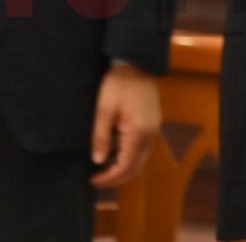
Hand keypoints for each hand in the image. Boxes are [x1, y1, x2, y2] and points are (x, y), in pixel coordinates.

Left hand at [89, 62, 160, 187]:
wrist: (135, 65)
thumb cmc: (117, 85)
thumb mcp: (103, 110)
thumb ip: (101, 137)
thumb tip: (98, 161)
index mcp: (139, 133)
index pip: (125, 167)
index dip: (108, 178)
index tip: (92, 180)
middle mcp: (150, 135)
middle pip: (136, 168)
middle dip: (116, 178)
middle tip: (97, 180)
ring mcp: (154, 130)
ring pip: (141, 160)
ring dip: (124, 169)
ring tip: (103, 170)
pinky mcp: (153, 124)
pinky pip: (142, 149)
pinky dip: (129, 158)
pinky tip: (115, 154)